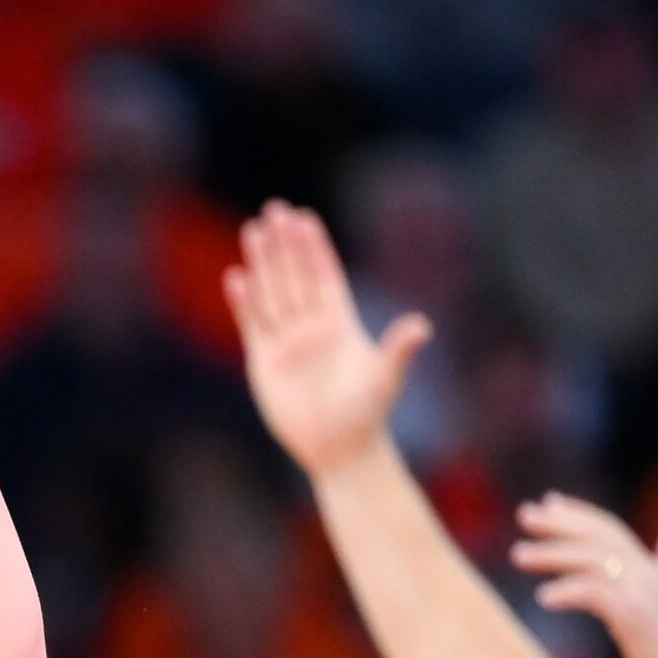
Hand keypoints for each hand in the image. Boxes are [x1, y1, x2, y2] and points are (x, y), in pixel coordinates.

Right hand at [224, 199, 433, 475]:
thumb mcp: (386, 378)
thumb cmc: (367, 414)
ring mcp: (286, 343)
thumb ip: (399, 349)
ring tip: (254, 230)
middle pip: (295, 276)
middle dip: (285, 244)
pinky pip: (253, 325)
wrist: (339, 449)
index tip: (305, 218)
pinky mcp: (264, 362)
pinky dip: (244, 302)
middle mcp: (311, 327)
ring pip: (272, 293)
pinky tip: (236, 277)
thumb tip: (421, 326)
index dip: (315, 248)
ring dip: (263, 263)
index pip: (325, 275)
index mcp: (340, 322)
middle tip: (275, 209)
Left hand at [510, 493, 657, 657]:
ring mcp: (642, 592)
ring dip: (551, 554)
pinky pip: (595, 593)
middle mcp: (646, 574)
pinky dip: (567, 591)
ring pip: (591, 558)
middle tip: (523, 514)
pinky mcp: (636, 615)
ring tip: (518, 555)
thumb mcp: (649, 619)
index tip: (549, 502)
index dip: (579, 514)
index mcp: (649, 572)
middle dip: (558, 522)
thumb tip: (604, 597)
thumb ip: (628, 600)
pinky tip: (543, 598)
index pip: (610, 531)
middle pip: (597, 535)